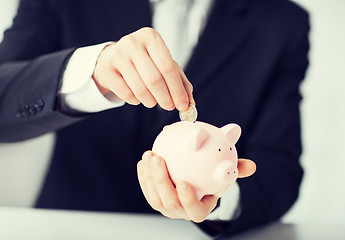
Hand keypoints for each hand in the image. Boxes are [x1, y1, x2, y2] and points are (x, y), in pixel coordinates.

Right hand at [92, 27, 193, 110]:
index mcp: (151, 37)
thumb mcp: (164, 64)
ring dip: (150, 101)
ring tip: (153, 101)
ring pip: (140, 89)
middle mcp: (133, 43)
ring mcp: (117, 55)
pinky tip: (138, 97)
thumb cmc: (145, 62)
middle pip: (154, 79)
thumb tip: (190, 103)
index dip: (177, 90)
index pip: (168, 68)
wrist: (113, 58)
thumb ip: (180, 82)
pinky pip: (126, 94)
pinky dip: (136, 101)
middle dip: (165, 98)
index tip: (183, 105)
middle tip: (169, 107)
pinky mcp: (106, 70)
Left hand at [137, 151, 255, 222]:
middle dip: (161, 180)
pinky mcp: (156, 200)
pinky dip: (144, 176)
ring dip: (150, 176)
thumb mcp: (224, 174)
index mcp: (200, 210)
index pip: (194, 209)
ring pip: (155, 196)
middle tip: (158, 158)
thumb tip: (251, 166)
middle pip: (169, 201)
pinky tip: (143, 160)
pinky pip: (147, 190)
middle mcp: (182, 212)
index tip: (183, 182)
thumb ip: (235, 169)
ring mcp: (167, 208)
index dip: (188, 199)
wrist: (196, 183)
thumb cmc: (211, 179)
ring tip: (149, 155)